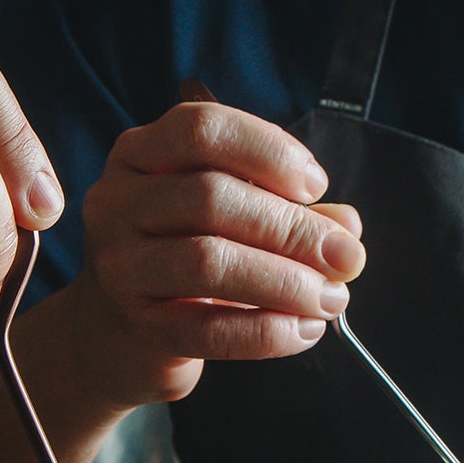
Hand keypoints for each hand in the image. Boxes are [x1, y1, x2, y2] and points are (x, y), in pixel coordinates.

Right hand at [66, 98, 366, 403]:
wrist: (117, 333)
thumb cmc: (183, 255)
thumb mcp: (231, 217)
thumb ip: (287, 211)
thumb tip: (345, 228)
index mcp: (142, 155)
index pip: (202, 130)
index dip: (268, 151)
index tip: (315, 185)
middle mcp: (118, 201)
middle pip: (210, 197)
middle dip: (291, 228)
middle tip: (345, 257)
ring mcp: (119, 265)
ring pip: (208, 262)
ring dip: (285, 281)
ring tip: (330, 298)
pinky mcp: (136, 326)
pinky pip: (207, 329)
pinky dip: (266, 331)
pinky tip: (303, 330)